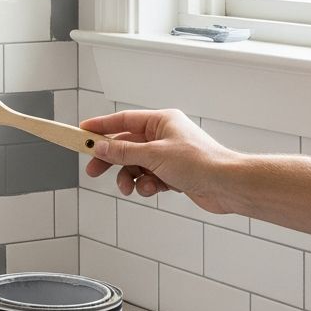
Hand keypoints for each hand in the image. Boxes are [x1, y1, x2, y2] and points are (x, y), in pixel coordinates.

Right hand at [78, 109, 235, 213]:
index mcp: (161, 121)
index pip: (123, 120)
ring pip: (136, 164)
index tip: (82, 132)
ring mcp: (168, 154)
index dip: (101, 126)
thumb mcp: (153, 155)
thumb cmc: (200, 163)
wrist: (228, 186)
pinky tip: (154, 190)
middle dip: (111, 160)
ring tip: (129, 188)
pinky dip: (147, 185)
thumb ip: (123, 152)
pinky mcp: (173, 173)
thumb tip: (101, 147)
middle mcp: (164, 135)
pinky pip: (149, 177)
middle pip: (126, 145)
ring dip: (130, 177)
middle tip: (93, 170)